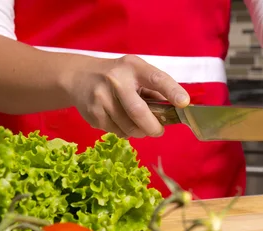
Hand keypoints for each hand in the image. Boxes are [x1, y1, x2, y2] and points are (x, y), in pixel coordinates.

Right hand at [63, 55, 189, 137]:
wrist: (78, 77)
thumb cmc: (116, 77)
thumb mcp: (135, 74)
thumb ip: (153, 90)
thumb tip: (173, 111)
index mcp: (133, 67)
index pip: (156, 78)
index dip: (172, 91)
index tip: (184, 103)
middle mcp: (116, 80)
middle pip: (138, 112)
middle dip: (153, 127)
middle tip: (158, 131)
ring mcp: (101, 98)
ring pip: (128, 127)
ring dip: (139, 132)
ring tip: (139, 126)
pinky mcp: (93, 114)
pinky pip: (116, 132)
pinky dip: (124, 132)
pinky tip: (120, 122)